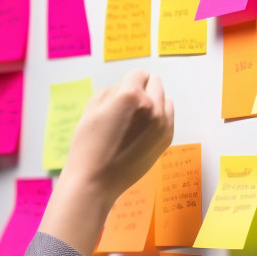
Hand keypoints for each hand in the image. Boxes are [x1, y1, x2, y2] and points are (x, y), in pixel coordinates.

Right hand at [60, 69, 173, 205]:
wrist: (96, 181)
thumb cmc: (88, 145)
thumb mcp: (91, 108)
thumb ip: (111, 91)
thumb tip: (125, 88)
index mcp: (131, 95)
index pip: (139, 74)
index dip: (128, 82)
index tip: (120, 96)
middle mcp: (152, 106)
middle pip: (155, 83)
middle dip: (143, 90)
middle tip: (127, 109)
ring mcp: (162, 124)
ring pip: (165, 100)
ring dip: (154, 103)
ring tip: (136, 121)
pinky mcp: (166, 139)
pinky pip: (168, 117)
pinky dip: (159, 119)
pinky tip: (142, 131)